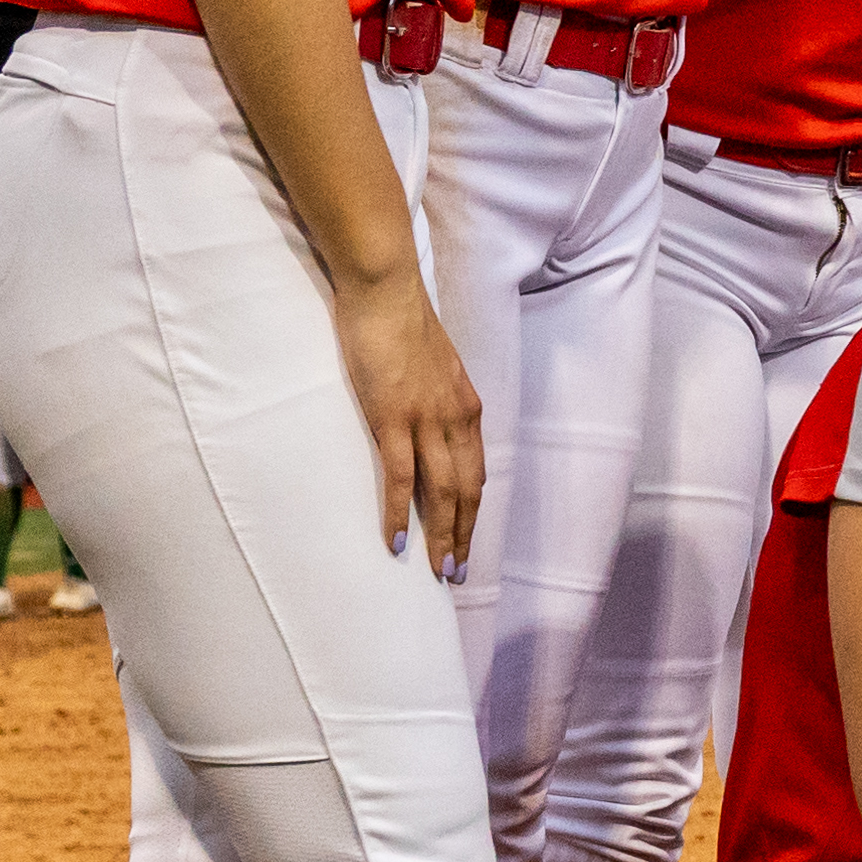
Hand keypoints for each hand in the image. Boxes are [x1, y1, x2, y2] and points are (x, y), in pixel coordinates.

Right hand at [331, 264, 483, 577]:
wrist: (385, 289)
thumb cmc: (401, 322)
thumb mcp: (431, 366)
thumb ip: (435, 396)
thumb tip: (429, 419)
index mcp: (466, 407)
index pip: (476, 470)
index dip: (473, 509)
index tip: (468, 538)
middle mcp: (455, 418)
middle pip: (467, 489)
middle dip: (464, 533)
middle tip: (457, 572)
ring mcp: (425, 420)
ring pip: (441, 491)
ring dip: (441, 534)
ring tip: (439, 570)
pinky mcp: (392, 417)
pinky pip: (400, 477)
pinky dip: (399, 513)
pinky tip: (398, 542)